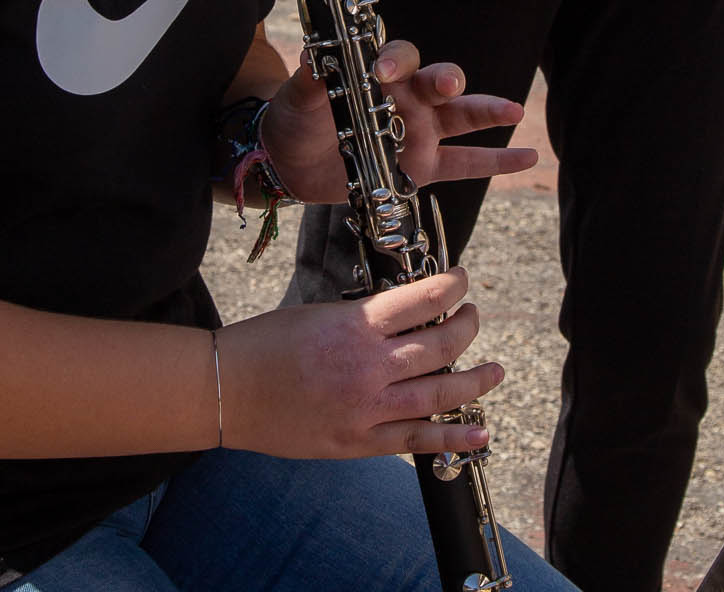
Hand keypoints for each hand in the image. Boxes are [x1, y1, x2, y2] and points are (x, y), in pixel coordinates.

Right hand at [218, 269, 499, 458]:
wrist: (228, 391)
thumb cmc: (267, 344)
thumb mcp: (321, 313)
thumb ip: (365, 319)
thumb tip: (408, 317)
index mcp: (356, 325)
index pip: (422, 299)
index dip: (453, 287)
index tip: (463, 281)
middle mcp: (368, 367)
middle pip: (440, 346)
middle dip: (467, 328)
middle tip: (474, 318)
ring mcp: (366, 409)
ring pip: (439, 395)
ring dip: (474, 381)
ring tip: (495, 370)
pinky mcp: (358, 443)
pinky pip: (416, 441)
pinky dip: (453, 437)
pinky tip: (481, 432)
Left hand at [262, 41, 534, 205]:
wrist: (291, 160)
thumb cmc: (297, 118)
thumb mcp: (300, 98)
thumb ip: (313, 79)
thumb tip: (313, 55)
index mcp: (380, 76)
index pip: (399, 58)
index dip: (396, 61)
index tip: (383, 73)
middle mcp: (407, 98)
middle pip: (438, 81)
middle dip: (446, 79)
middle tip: (445, 84)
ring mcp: (419, 132)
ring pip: (461, 117)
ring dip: (487, 112)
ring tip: (514, 109)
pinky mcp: (422, 167)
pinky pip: (466, 163)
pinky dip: (497, 161)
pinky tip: (528, 157)